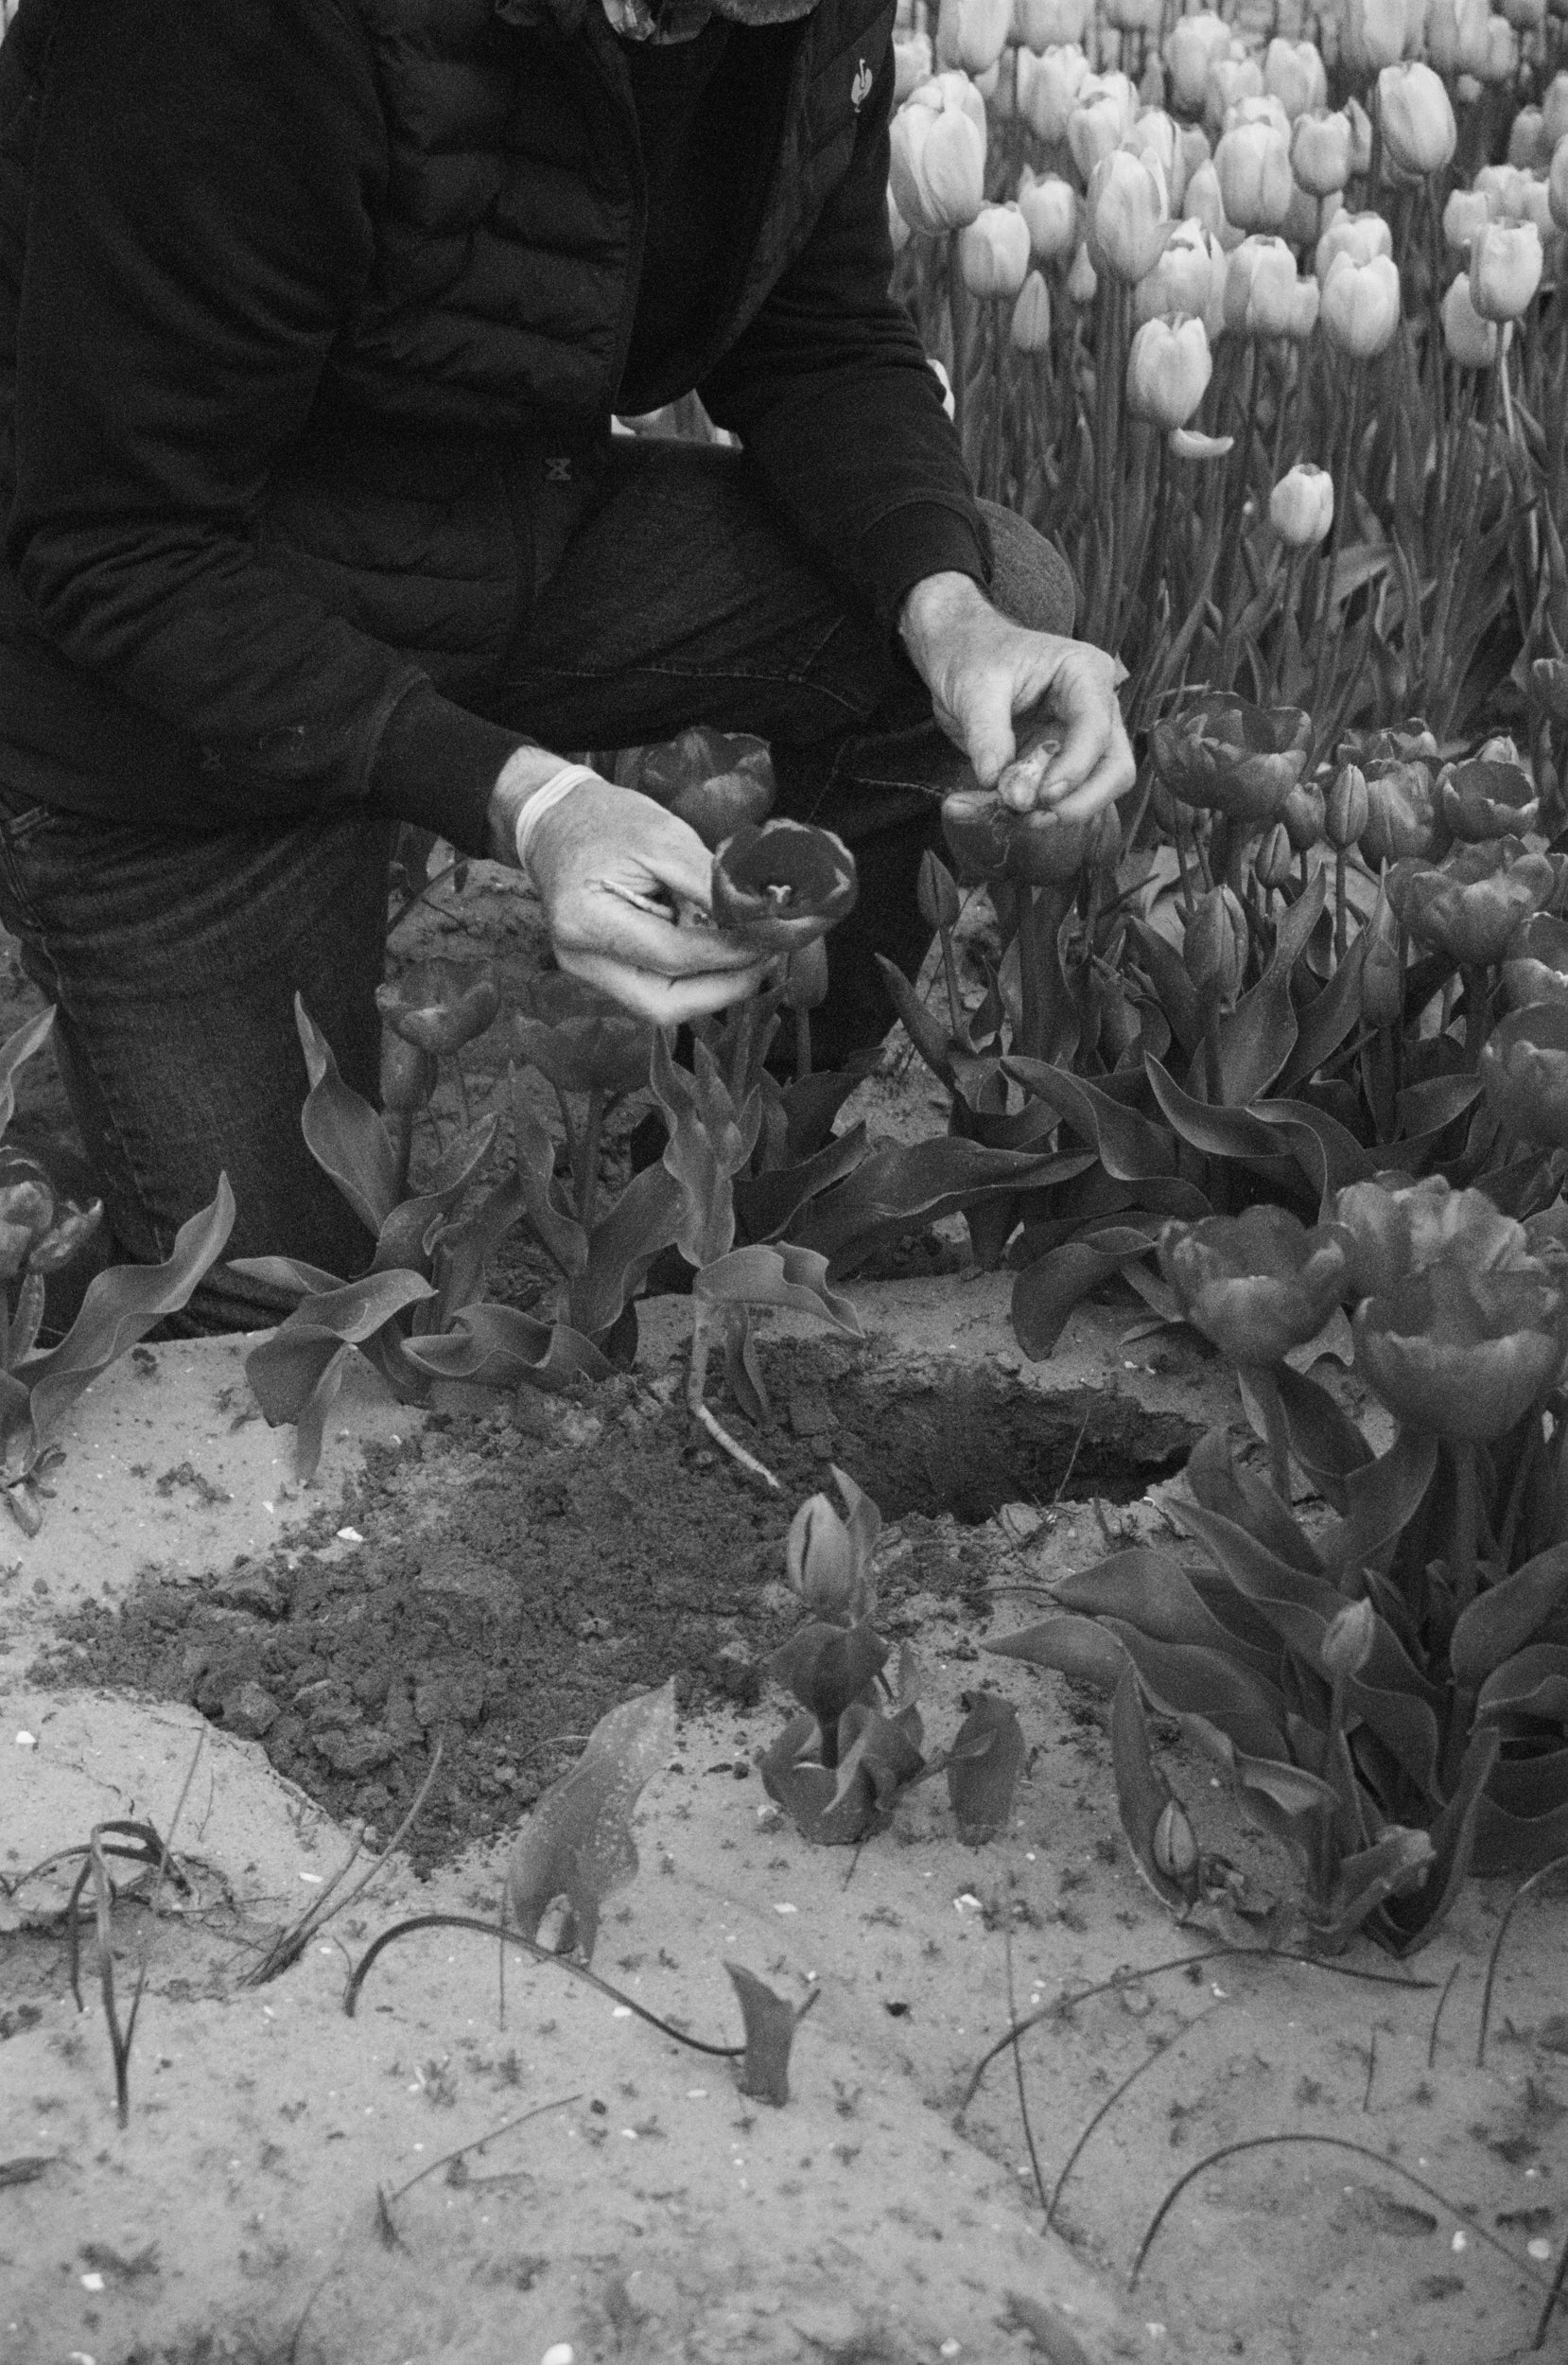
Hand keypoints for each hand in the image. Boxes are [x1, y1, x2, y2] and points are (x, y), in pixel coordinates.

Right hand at [521, 775, 769, 1023]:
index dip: (729, 953)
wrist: (556, 821)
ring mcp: (589, 971)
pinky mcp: (603, 971)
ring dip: (713, 988)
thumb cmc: (607, 821)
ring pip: (662, 1005)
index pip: (672, 957)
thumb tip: (760, 918)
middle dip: (724, 989)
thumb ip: (710, 885)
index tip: (772, 937)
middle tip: (767, 959)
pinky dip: (695, 978)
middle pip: (664, 1004)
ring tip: (750, 955)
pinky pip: (656, 989)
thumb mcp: (664, 838)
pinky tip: (720, 953)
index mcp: (586, 920)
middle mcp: (581, 959)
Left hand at [899, 572, 1134, 822]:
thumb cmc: (973, 654)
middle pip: (1114, 772)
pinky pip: (1044, 804)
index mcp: (1086, 674)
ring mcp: (1076, 744)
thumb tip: (1000, 787)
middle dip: (1076, 804)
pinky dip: (1008, 815)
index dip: (1074, 770)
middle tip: (1028, 817)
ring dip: (1038, 816)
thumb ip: (989, 735)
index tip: (1040, 797)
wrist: (958, 656)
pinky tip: (963, 808)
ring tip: (982, 810)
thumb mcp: (975, 686)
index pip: (1098, 731)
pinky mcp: (1052, 768)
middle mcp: (1094, 711)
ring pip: (1085, 797)